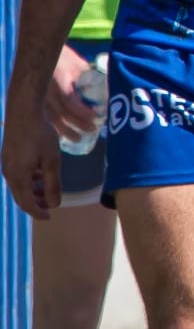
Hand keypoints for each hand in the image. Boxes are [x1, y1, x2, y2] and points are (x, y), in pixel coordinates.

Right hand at [1, 94, 61, 218]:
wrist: (23, 111)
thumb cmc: (40, 135)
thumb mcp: (51, 160)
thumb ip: (53, 184)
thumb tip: (54, 204)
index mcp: (18, 178)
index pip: (27, 204)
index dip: (39, 212)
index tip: (50, 216)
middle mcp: (8, 174)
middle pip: (21, 197)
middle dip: (36, 203)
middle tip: (50, 205)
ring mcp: (6, 165)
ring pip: (19, 186)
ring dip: (32, 191)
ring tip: (47, 189)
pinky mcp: (7, 156)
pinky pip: (17, 175)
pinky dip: (28, 180)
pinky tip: (39, 174)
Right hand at [44, 44, 94, 142]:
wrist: (40, 54)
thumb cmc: (64, 58)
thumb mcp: (78, 64)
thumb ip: (90, 77)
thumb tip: (106, 91)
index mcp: (60, 81)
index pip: (70, 100)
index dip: (83, 111)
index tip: (96, 117)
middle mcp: (48, 92)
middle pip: (62, 113)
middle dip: (78, 124)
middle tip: (93, 129)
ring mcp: (41, 99)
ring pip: (52, 119)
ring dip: (66, 131)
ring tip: (79, 139)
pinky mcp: (37, 103)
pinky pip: (46, 118)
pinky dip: (55, 128)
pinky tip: (63, 136)